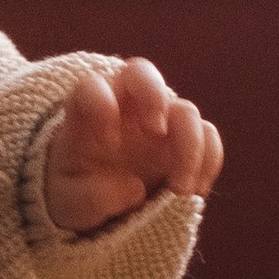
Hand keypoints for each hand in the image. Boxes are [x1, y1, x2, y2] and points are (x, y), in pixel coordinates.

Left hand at [41, 57, 222, 234]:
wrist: (95, 206)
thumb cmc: (73, 195)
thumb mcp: (70, 204)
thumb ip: (92, 197)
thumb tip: (135, 189)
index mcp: (87, 114)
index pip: (91, 87)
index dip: (102, 104)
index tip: (108, 143)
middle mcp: (124, 108)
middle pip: (141, 72)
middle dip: (152, 95)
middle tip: (155, 131)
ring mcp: (158, 121)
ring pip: (185, 110)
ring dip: (190, 147)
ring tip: (180, 189)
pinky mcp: (183, 141)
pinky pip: (209, 137)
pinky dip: (208, 163)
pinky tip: (195, 192)